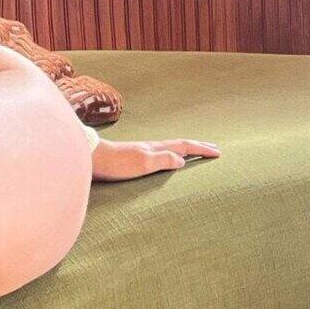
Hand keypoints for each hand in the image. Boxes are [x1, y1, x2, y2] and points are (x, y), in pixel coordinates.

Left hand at [89, 137, 220, 181]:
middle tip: (213, 148)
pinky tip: (167, 161)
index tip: (218, 152)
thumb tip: (183, 160)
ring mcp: (143, 152)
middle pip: (180, 145)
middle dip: (198, 146)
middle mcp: (151, 148)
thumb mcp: (143, 163)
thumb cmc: (116, 163)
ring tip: (195, 153)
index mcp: (156, 149)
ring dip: (186, 150)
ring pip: (171, 149)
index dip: (201, 149)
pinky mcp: (135, 159)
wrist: (91, 158)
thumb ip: (163, 160)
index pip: (184, 147)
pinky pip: (161, 156)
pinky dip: (172, 156)